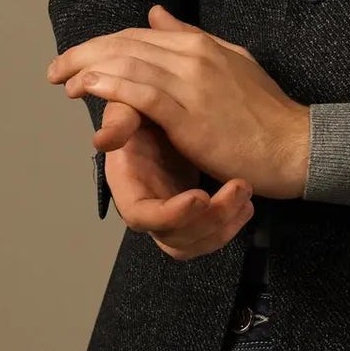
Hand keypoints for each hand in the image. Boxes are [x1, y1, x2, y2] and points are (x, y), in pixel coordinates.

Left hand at [48, 4, 310, 200]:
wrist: (294, 145)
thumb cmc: (263, 112)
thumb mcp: (230, 61)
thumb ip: (190, 37)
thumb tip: (156, 13)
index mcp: (201, 44)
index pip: (139, 35)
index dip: (103, 44)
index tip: (78, 58)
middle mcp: (193, 55)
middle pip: (126, 45)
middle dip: (85, 54)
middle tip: (57, 69)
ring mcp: (191, 83)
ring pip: (128, 65)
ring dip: (88, 69)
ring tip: (63, 79)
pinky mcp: (189, 114)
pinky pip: (140, 94)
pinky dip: (109, 87)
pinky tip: (87, 88)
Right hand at [99, 108, 254, 260]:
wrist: (169, 116)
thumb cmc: (146, 112)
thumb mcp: (133, 107)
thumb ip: (120, 120)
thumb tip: (103, 139)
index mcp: (128, 185)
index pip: (141, 215)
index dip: (170, 214)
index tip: (200, 197)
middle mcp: (148, 208)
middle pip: (174, 236)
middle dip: (210, 219)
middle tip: (239, 188)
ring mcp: (170, 216)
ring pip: (194, 243)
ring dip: (224, 225)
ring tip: (246, 195)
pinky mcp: (192, 217)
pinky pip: (209, 237)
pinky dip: (230, 226)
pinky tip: (246, 204)